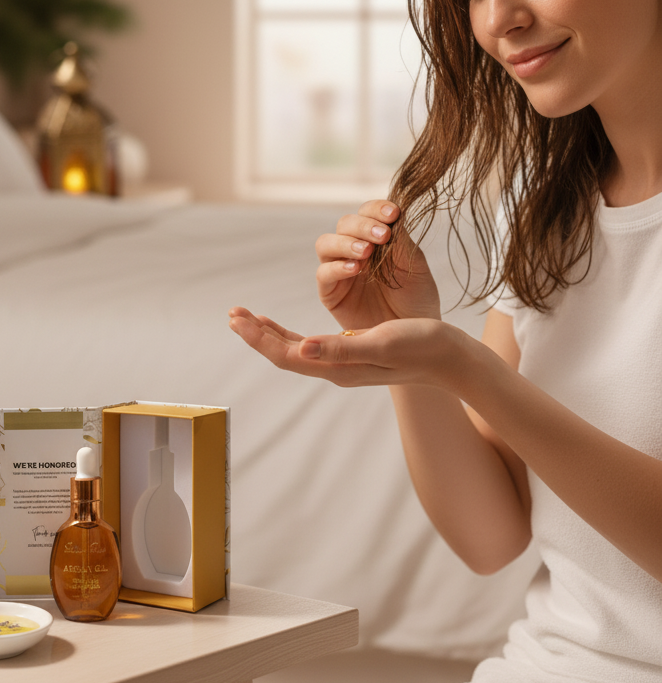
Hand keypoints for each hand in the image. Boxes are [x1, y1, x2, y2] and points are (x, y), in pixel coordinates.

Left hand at [227, 308, 455, 388]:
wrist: (449, 358)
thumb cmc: (420, 346)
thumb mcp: (381, 343)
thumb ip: (342, 348)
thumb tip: (302, 349)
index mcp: (338, 367)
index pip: (287, 355)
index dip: (260, 338)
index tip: (238, 319)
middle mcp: (335, 368)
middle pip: (285, 353)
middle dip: (257, 334)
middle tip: (233, 314)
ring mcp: (342, 362)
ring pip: (295, 349)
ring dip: (269, 334)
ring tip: (247, 317)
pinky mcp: (351, 352)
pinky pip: (310, 345)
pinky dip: (289, 334)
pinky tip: (281, 326)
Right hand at [315, 200, 440, 330]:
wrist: (414, 337)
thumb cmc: (416, 300)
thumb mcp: (414, 266)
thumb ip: (400, 241)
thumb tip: (392, 214)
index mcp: (376, 238)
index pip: (367, 212)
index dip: (376, 209)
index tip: (393, 214)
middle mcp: (354, 250)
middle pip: (344, 224)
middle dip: (363, 225)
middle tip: (382, 235)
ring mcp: (339, 270)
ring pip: (326, 244)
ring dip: (345, 243)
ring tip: (365, 252)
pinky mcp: (330, 293)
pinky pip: (323, 274)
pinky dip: (337, 267)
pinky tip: (355, 270)